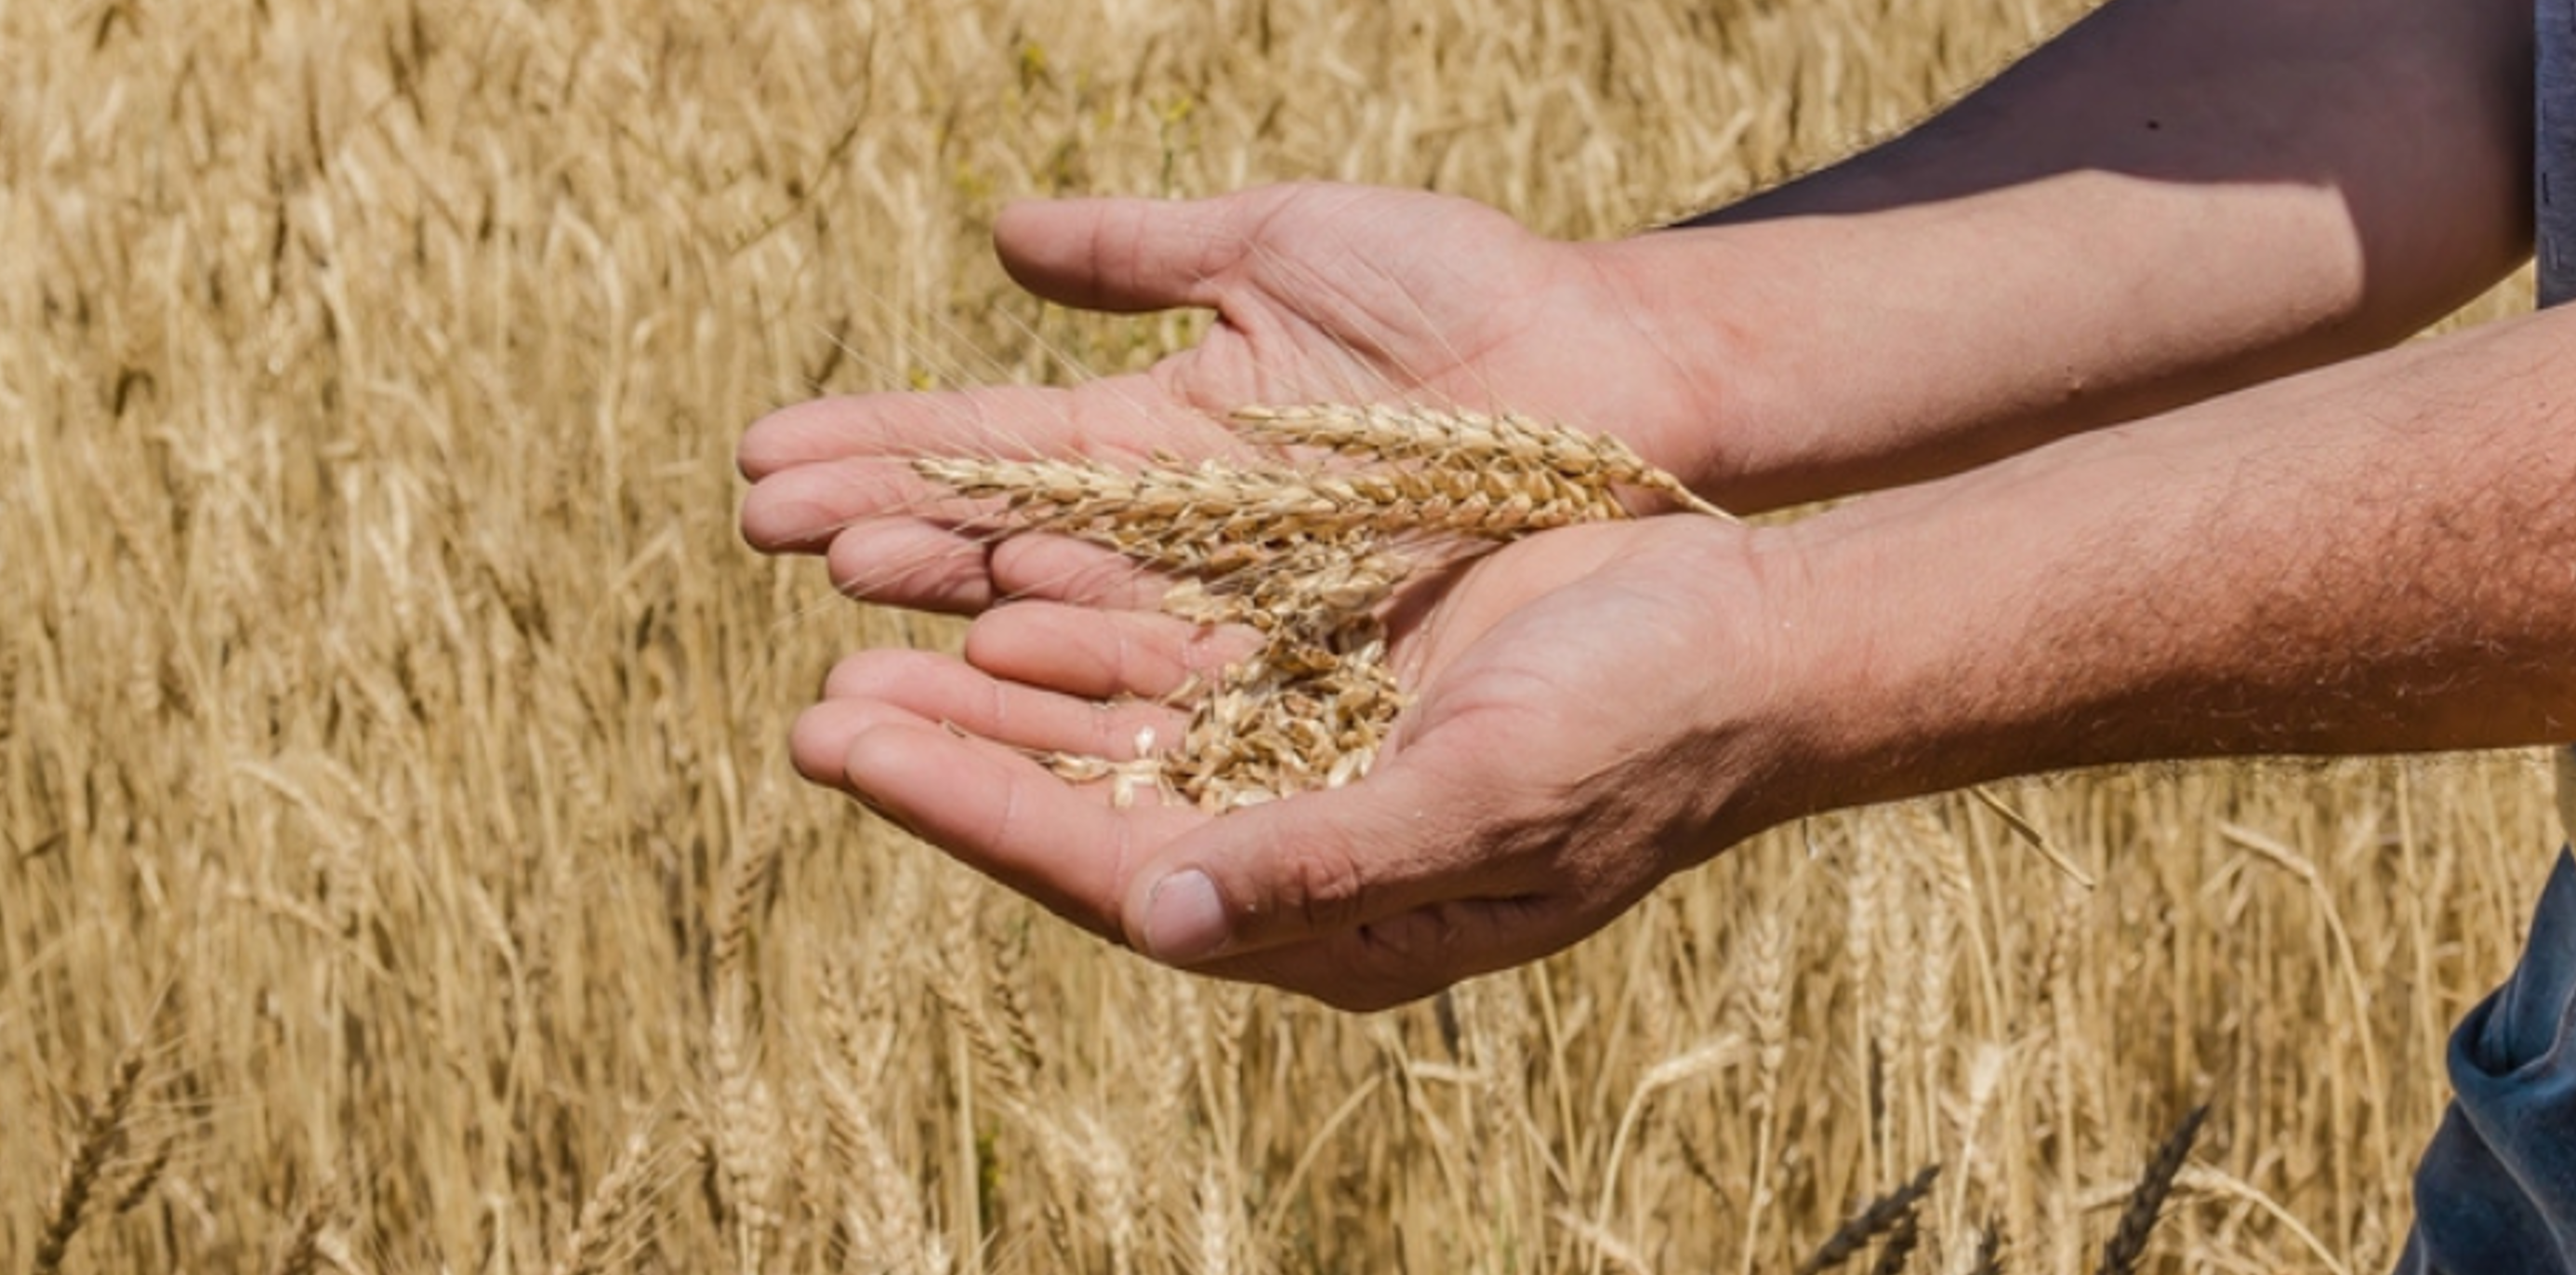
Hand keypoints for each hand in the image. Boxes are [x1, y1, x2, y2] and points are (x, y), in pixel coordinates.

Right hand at [738, 182, 1730, 614]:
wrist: (1617, 372)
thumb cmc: (1468, 293)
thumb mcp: (1285, 241)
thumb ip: (1141, 249)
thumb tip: (999, 233)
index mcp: (1158, 429)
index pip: (986, 448)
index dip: (881, 452)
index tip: (762, 457)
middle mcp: (1177, 529)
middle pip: (997, 540)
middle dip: (882, 537)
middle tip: (759, 537)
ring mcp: (1236, 595)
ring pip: (1065, 610)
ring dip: (951, 610)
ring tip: (838, 601)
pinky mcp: (1306, 646)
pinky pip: (1177, 660)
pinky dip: (1084, 657)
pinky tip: (987, 647)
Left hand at [791, 516, 1817, 1009]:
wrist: (1759, 642)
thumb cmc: (1646, 732)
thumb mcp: (1487, 796)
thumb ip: (1324, 862)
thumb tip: (1153, 914)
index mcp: (1327, 923)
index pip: (1102, 868)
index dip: (964, 806)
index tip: (839, 743)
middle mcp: (1297, 854)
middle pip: (1083, 803)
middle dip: (950, 752)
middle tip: (816, 705)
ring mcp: (1311, 764)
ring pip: (1118, 726)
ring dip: (1001, 683)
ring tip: (874, 631)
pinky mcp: (1330, 680)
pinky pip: (1180, 652)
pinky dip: (1091, 618)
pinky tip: (1007, 576)